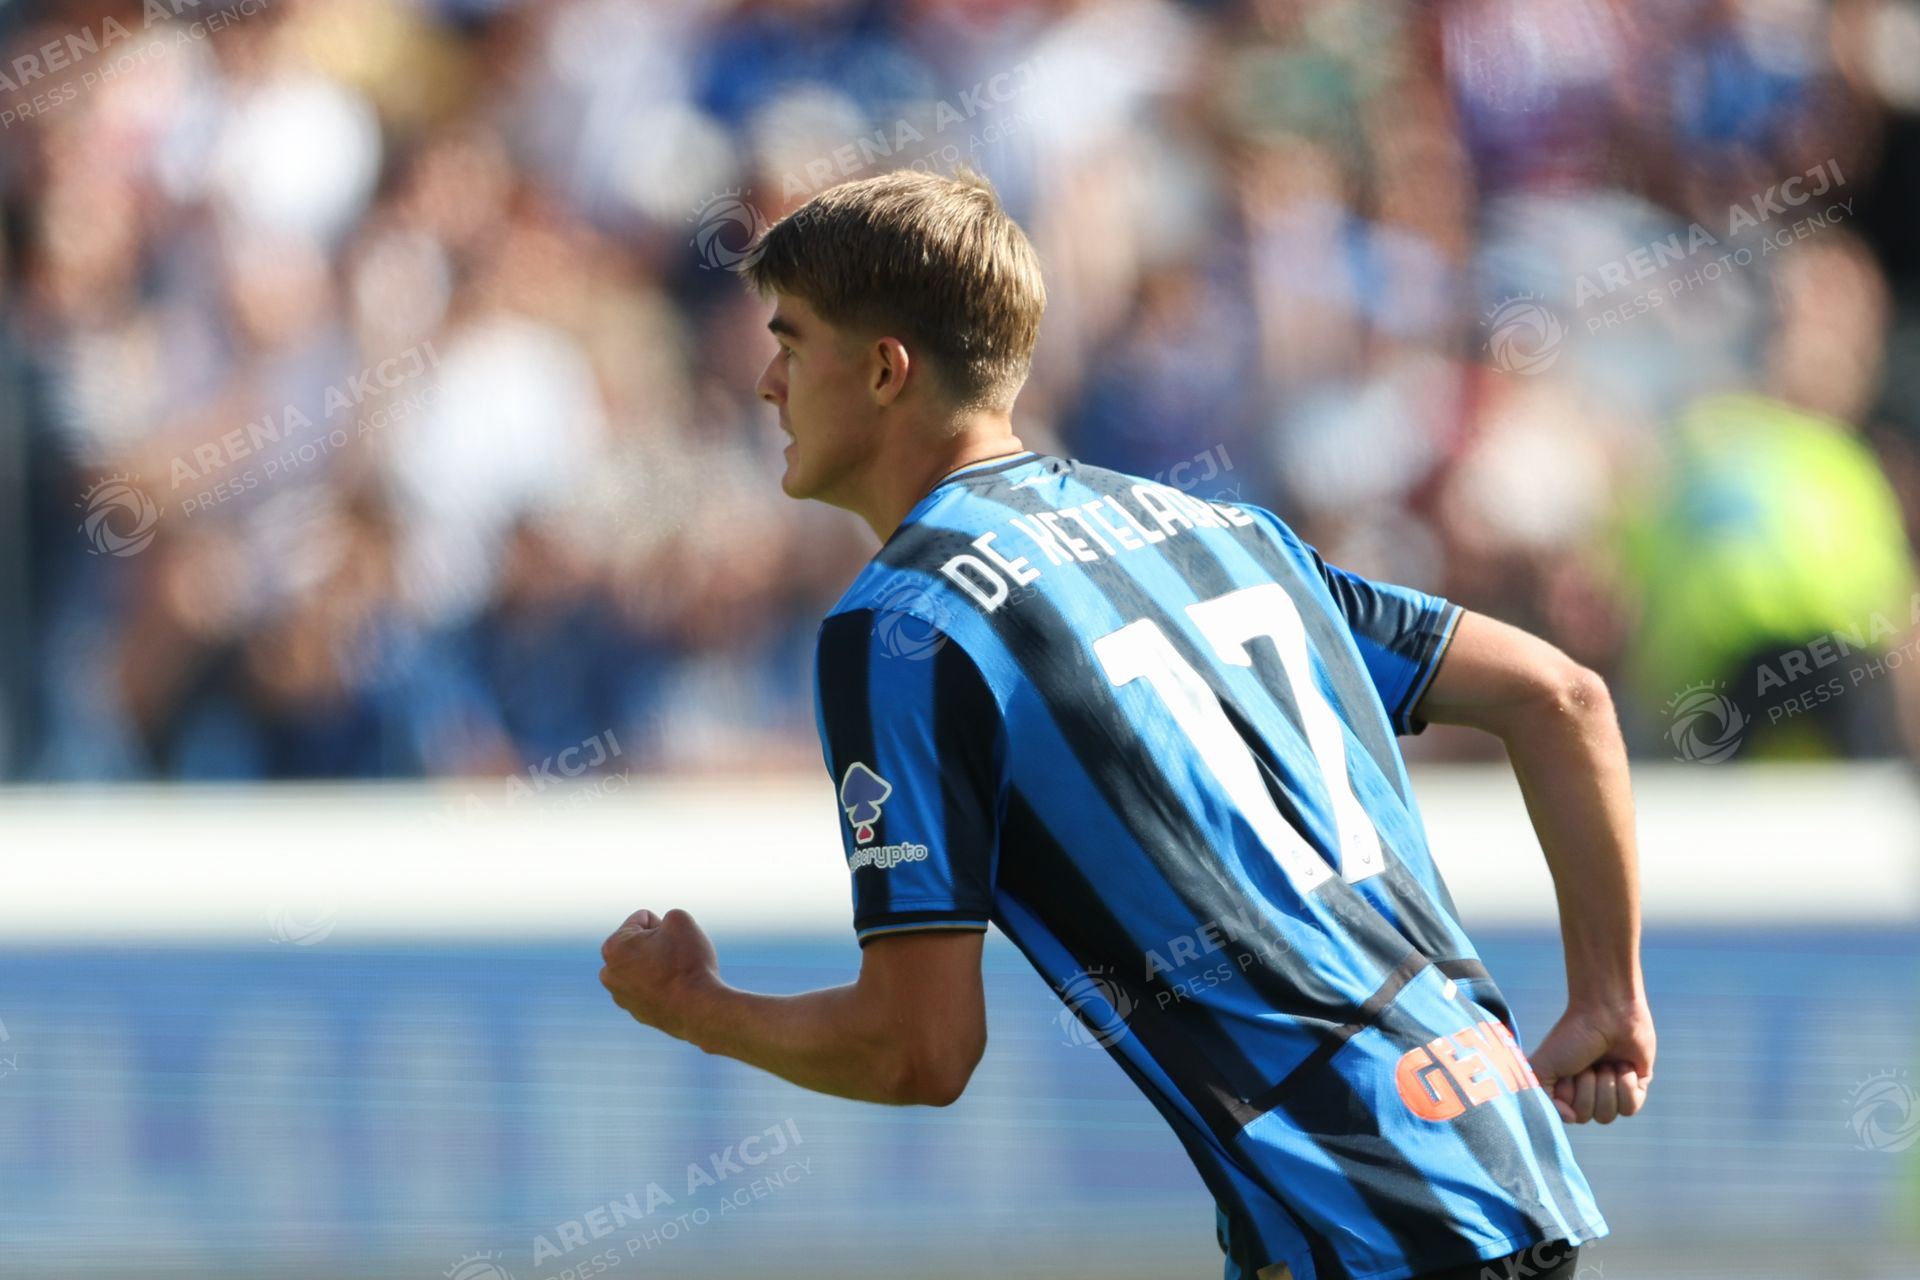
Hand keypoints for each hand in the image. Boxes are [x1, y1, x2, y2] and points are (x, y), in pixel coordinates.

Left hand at [599, 908, 720, 1038]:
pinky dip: (663, 987)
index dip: (665, 926)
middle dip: (658, 945)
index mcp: (613, 947)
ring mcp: (622, 997)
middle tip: (675, 958)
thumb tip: (664, 933)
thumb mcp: (680, 919)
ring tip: (676, 977)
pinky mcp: (637, 1013)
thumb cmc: (687, 962)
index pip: (643, 919)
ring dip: (659, 966)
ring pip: (646, 967)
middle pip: (640, 944)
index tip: (673, 942)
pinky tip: (677, 993)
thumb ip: (667, 916)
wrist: (698, 1009)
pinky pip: (652, 989)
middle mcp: (609, 973)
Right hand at [1528, 995, 1655, 1124]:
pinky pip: (1631, 1107)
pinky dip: (1626, 1085)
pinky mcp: (1635, 1086)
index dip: (1570, 1095)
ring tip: (1606, 1062)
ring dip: (1608, 1084)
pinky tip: (1623, 1066)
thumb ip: (1542, 1098)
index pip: (1571, 1117)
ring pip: (1610, 1114)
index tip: (1568, 1071)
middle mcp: (1588, 1093)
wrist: (1606, 1012)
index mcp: (1566, 1090)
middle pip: (1591, 1117)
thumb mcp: (1543, 1065)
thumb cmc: (1571, 1035)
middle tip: (1589, 1063)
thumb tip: (1570, 1119)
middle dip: (1590, 1088)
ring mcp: (1612, 1091)